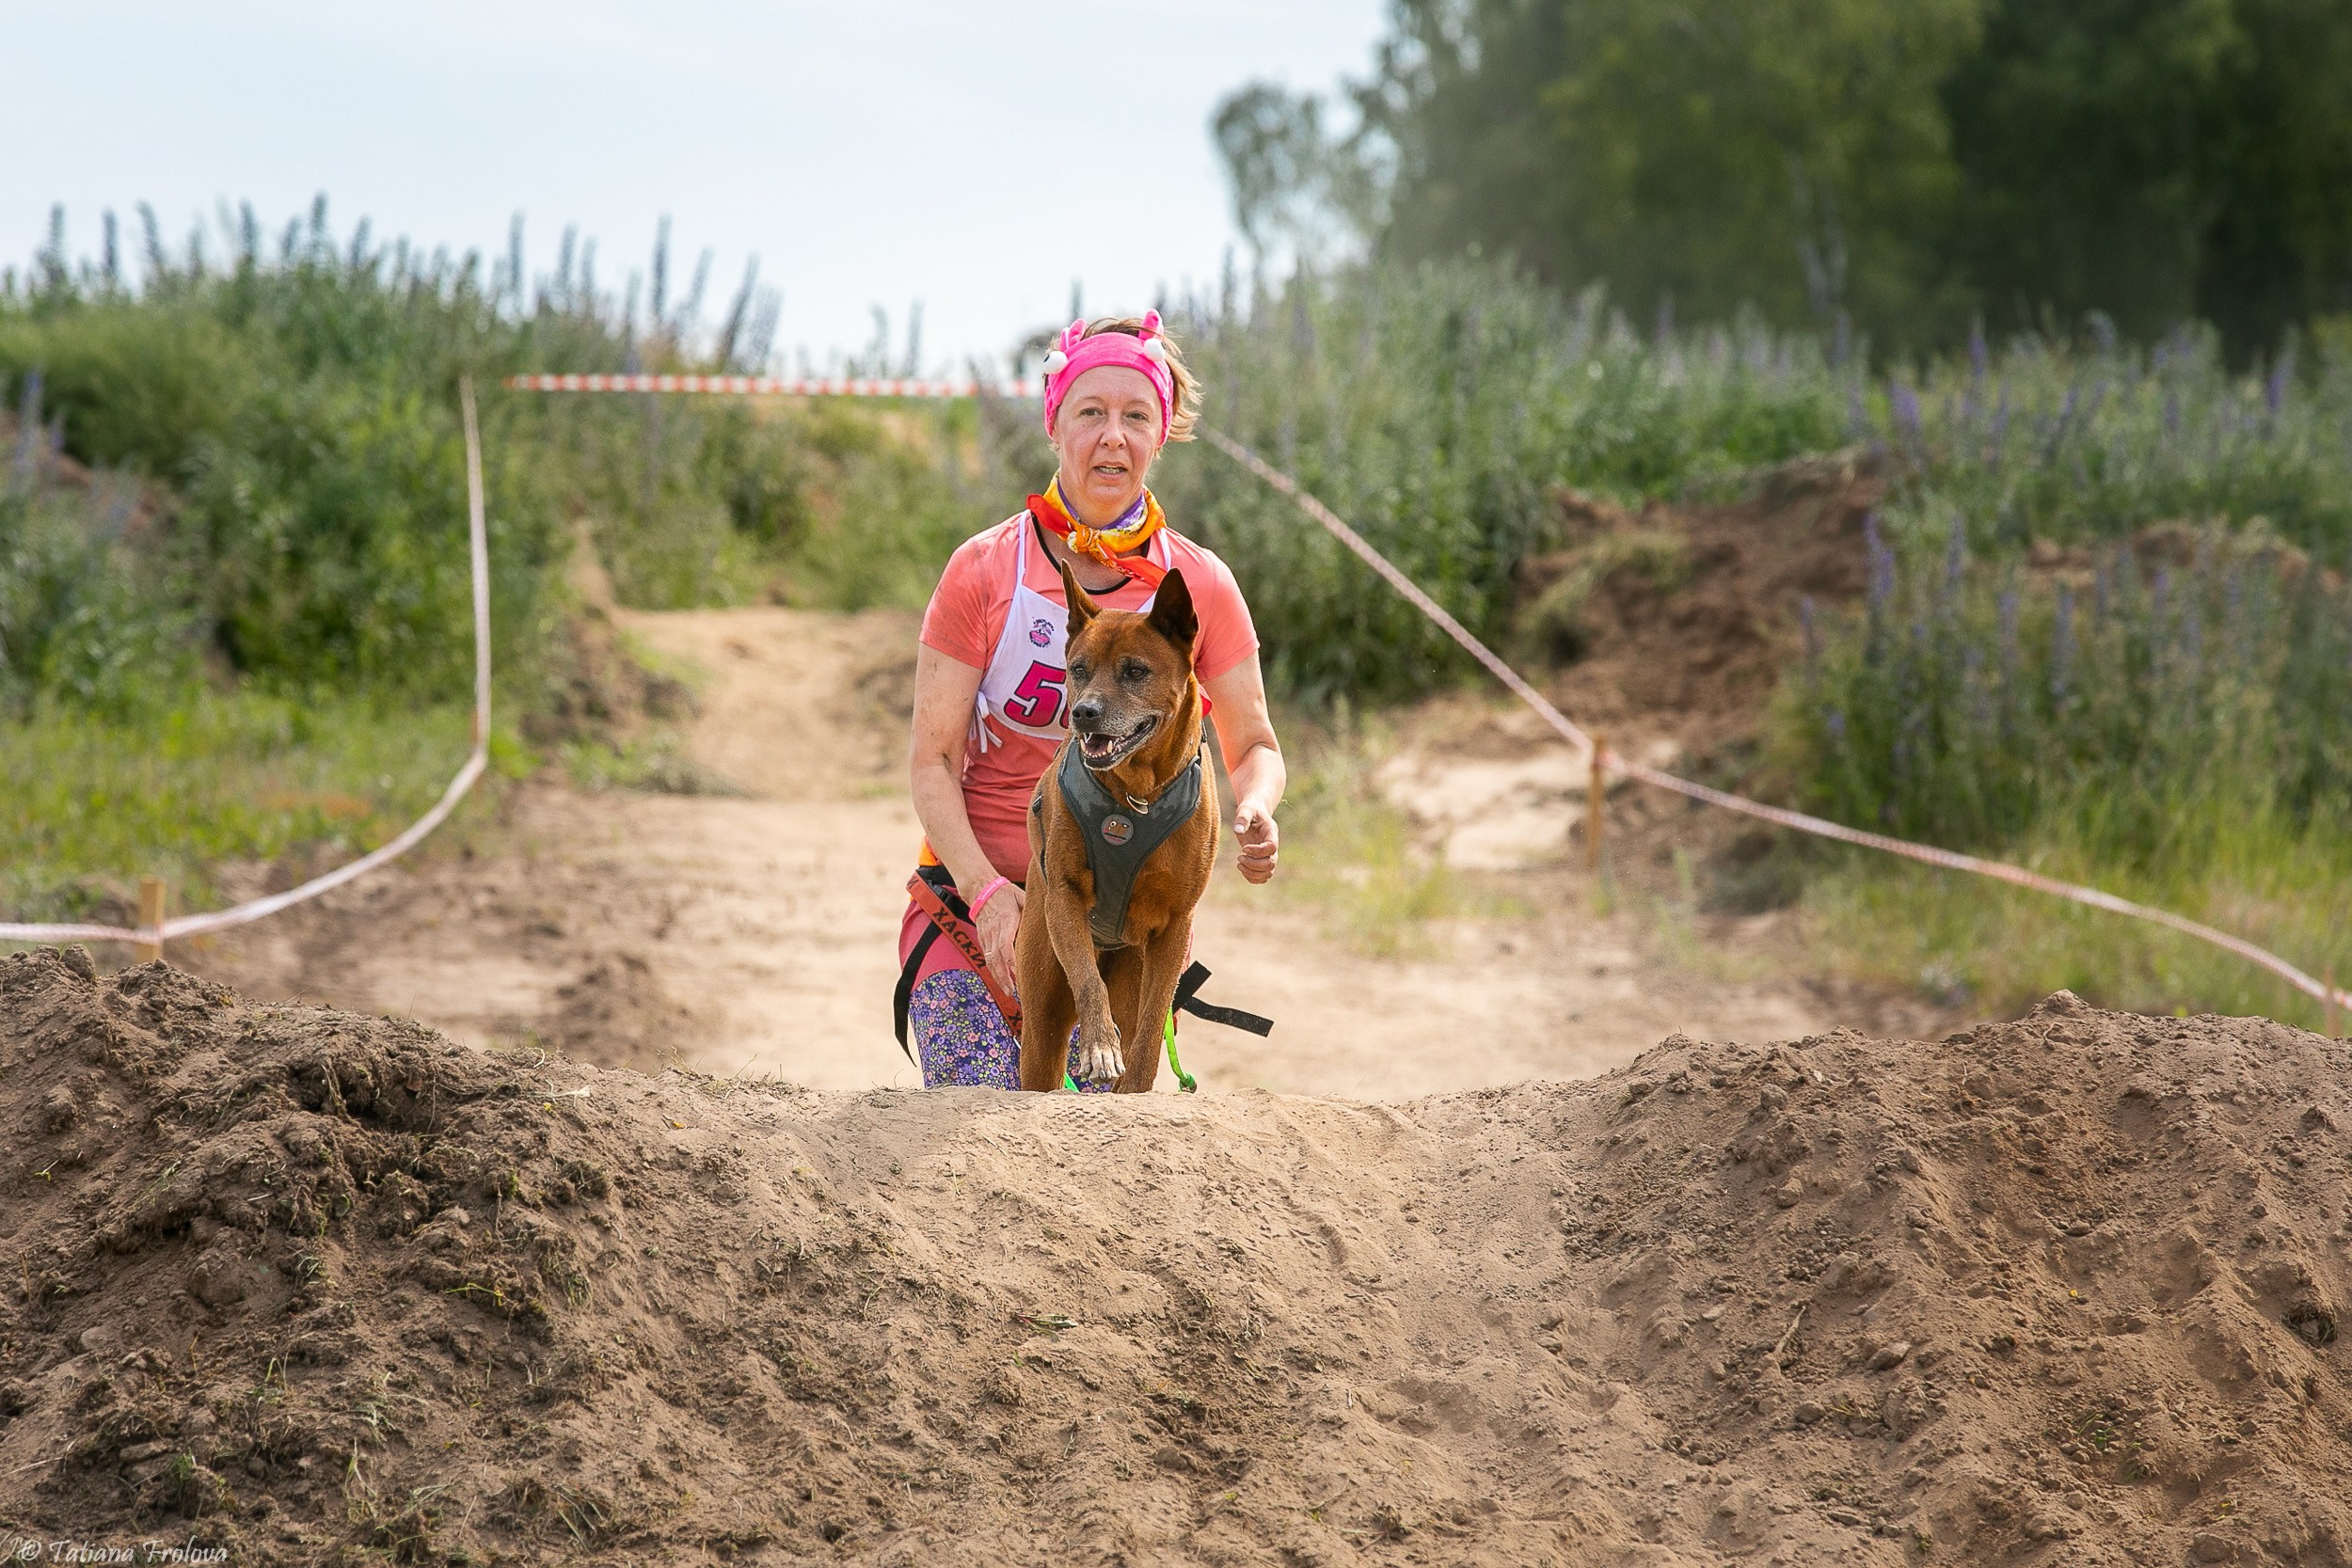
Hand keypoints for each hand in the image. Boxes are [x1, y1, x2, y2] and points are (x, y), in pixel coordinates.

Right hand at [975, 883, 1024, 997]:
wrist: (981, 889)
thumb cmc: (1005, 893)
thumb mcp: (1021, 898)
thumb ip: (1032, 911)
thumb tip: (1049, 921)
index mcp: (1005, 921)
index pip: (1005, 944)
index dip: (1011, 960)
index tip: (1018, 972)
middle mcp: (994, 931)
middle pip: (996, 959)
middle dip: (1003, 977)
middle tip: (1011, 991)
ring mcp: (986, 937)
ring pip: (990, 961)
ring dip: (998, 977)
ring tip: (1007, 991)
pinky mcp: (983, 940)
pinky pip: (988, 958)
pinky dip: (994, 971)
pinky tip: (1002, 979)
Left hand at [1233, 801, 1278, 883]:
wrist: (1254, 812)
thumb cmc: (1250, 810)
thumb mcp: (1245, 809)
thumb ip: (1242, 818)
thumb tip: (1238, 830)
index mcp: (1271, 833)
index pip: (1271, 847)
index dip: (1257, 851)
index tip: (1244, 848)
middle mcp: (1273, 845)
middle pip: (1271, 863)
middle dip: (1253, 864)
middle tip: (1239, 857)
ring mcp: (1269, 855)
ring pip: (1268, 873)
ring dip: (1252, 873)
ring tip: (1239, 864)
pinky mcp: (1263, 860)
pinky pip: (1263, 876)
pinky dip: (1252, 878)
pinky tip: (1242, 868)